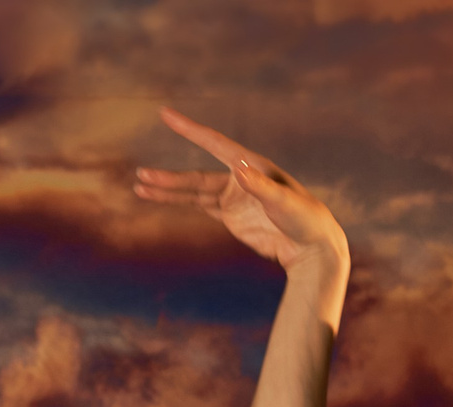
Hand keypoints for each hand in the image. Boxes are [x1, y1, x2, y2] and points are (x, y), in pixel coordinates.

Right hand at [135, 108, 349, 282]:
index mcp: (250, 165)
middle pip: (195, 176)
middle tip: (141, 177)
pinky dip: (180, 202)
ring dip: (168, 191)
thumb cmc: (305, 219)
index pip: (213, 143)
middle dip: (168, 179)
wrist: (312, 247)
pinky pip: (200, 206)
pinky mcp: (231, 217)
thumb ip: (261, 186)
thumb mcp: (284, 203)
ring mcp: (233, 198)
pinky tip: (159, 197)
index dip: (189, 130)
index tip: (165, 114)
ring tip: (140, 188)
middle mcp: (238, 177)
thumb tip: (239, 168)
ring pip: (193, 192)